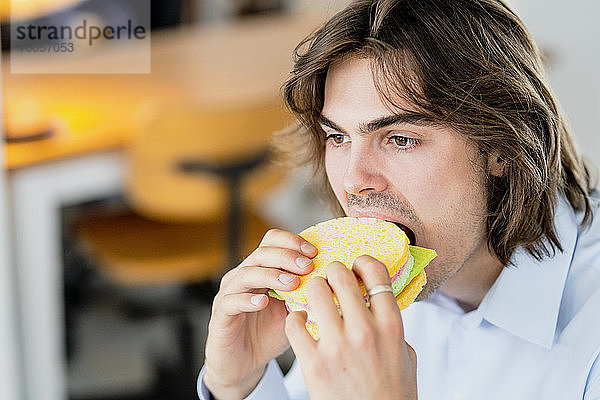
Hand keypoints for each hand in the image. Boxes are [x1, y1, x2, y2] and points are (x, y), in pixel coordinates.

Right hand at [203, 229, 316, 399]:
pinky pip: (231, 301)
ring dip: (272, 275)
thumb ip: (306, 294)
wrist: (243, 364)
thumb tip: (332, 283)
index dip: (292, 242)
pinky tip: (263, 302)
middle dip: (287, 256)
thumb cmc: (267, 335)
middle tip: (308, 266)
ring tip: (292, 284)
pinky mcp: (221, 314)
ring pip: (247, 274)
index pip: (272, 241)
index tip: (314, 252)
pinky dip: (247, 300)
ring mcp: (230, 293)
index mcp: (261, 269)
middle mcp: (243, 276)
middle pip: (262, 253)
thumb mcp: (292, 311)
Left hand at [285, 255, 417, 399]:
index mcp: (391, 326)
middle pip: (340, 275)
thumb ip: (393, 327)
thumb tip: (382, 304)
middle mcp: (364, 331)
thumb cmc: (392, 394)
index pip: (375, 273)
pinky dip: (295, 319)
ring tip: (313, 298)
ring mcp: (337, 346)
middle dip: (332, 272)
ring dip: (312, 290)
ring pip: (315, 292)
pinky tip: (301, 323)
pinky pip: (294, 323)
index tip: (356, 265)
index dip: (363, 262)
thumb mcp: (405, 355)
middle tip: (329, 279)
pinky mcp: (313, 363)